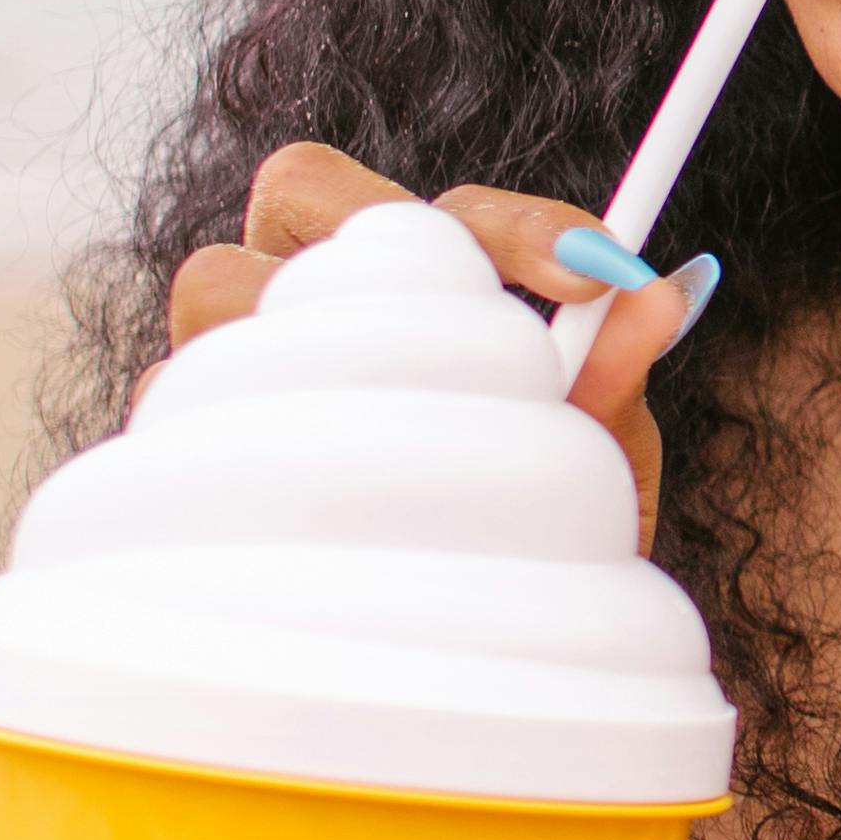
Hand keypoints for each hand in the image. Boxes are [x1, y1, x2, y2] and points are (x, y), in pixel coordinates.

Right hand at [162, 142, 706, 538]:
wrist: (457, 654)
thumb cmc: (522, 530)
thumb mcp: (590, 454)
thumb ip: (615, 371)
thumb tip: (672, 289)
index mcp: (402, 278)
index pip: (433, 203)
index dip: (513, 220)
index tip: (601, 267)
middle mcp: (302, 297)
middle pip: (296, 185)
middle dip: (391, 235)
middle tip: (494, 322)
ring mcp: (223, 365)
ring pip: (219, 280)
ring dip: (318, 337)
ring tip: (412, 419)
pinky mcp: (168, 448)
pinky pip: (169, 407)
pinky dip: (240, 436)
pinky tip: (317, 497)